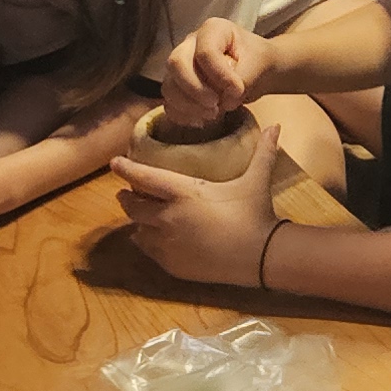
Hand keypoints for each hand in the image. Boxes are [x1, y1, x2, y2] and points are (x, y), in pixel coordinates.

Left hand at [112, 128, 280, 288]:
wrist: (261, 257)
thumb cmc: (255, 214)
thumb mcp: (256, 180)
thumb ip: (263, 152)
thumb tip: (276, 125)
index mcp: (185, 193)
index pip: (146, 178)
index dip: (127, 169)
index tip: (114, 163)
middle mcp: (169, 217)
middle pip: (134, 207)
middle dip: (127, 198)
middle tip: (126, 192)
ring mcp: (168, 244)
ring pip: (139, 231)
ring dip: (138, 222)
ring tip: (141, 217)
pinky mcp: (171, 265)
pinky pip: (149, 251)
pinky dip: (147, 242)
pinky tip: (153, 239)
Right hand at [160, 21, 275, 132]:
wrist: (255, 69)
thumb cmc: (257, 61)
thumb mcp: (259, 64)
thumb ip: (244, 79)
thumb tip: (223, 101)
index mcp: (213, 29)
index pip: (205, 52)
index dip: (220, 76)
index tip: (238, 90)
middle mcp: (190, 43)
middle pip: (176, 64)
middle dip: (195, 89)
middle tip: (216, 104)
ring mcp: (181, 64)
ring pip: (169, 85)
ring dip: (188, 105)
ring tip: (213, 114)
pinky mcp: (177, 85)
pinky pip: (169, 102)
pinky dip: (182, 115)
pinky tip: (201, 121)